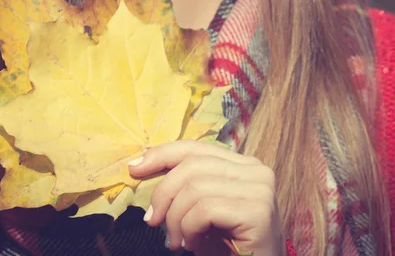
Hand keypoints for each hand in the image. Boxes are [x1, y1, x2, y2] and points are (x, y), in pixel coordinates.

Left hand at [128, 140, 285, 255]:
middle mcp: (256, 170)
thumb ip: (184, 185)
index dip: (162, 154)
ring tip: (176, 241)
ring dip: (175, 218)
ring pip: (195, 188)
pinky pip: (205, 210)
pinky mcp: (258, 212)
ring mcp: (260, 189)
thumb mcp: (201, 208)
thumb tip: (140, 165)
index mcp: (242, 164)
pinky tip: (192, 244)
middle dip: (163, 193)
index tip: (134, 168)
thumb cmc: (227, 246)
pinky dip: (189, 229)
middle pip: (192, 165)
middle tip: (152, 221)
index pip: (196, 148)